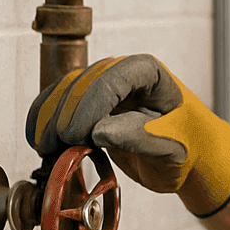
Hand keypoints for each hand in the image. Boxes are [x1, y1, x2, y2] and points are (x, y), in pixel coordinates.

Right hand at [25, 54, 229, 216]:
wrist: (189, 156)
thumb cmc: (188, 146)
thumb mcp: (171, 145)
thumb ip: (138, 137)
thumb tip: (98, 132)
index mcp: (148, 72)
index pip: (110, 80)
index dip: (87, 106)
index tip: (75, 135)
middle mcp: (122, 73)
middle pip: (81, 84)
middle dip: (64, 115)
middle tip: (56, 145)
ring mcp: (103, 87)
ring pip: (64, 93)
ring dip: (49, 119)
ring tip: (45, 148)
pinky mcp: (90, 106)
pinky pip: (60, 106)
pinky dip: (45, 122)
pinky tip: (39, 141)